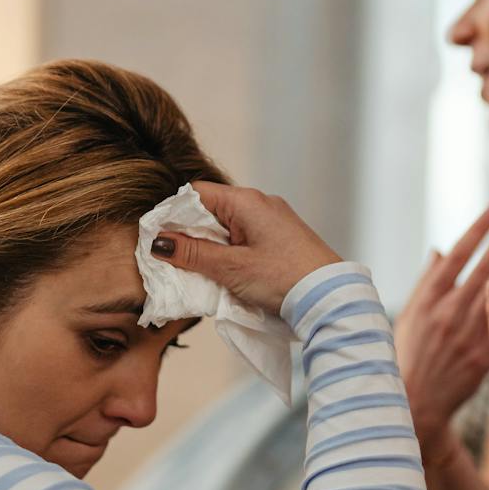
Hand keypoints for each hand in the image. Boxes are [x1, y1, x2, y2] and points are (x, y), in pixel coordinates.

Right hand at [148, 181, 341, 313]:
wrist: (329, 296)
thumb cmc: (283, 277)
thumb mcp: (231, 268)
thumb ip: (193, 254)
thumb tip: (158, 242)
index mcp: (246, 201)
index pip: (197, 193)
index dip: (174, 213)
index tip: (158, 238)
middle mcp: (260, 203)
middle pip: (211, 210)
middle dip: (190, 234)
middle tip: (175, 261)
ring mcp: (273, 220)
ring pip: (227, 227)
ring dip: (210, 247)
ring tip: (198, 271)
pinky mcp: (281, 238)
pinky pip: (245, 238)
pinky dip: (230, 253)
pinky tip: (224, 274)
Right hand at [395, 204, 488, 454]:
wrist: (414, 403)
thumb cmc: (407, 353)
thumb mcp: (409, 314)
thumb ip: (427, 282)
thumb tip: (441, 251)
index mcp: (429, 299)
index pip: (459, 255)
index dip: (479, 230)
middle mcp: (450, 313)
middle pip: (486, 266)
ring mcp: (469, 334)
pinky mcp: (484, 355)